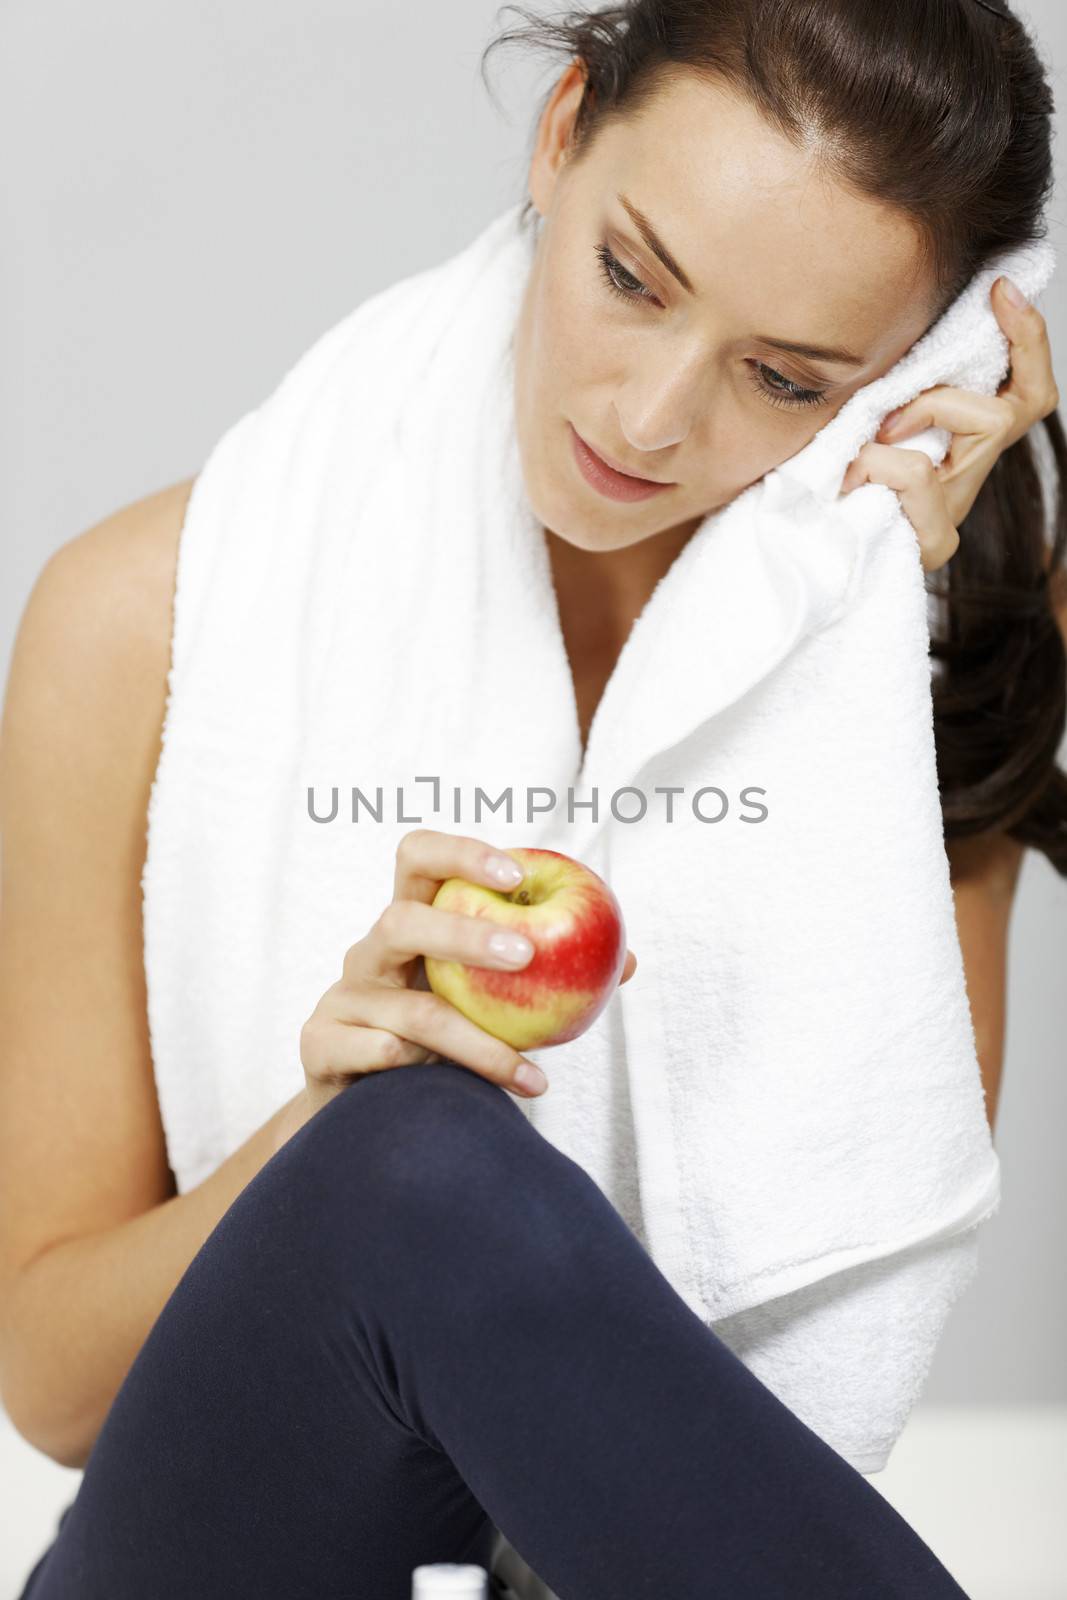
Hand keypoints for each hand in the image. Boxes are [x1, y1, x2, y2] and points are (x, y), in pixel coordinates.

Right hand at [299, 827, 637, 1117]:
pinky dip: (421, 1070)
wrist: (369, 1117)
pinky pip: (376, 1054)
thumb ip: (549, 979)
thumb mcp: (490, 1005)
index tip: (517, 873)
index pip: (419, 859)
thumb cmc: (442, 1044)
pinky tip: (455, 1090)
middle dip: (463, 933)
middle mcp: (370, 953)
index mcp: (410, 925)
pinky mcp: (321, 1046)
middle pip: (401, 919)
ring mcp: (342, 999)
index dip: (463, 853)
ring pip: (409, 1011)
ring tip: (528, 1072)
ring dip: (475, 1041)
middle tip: (525, 955)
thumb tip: (631, 963)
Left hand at [840, 275, 1058, 572]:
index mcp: (959, 446)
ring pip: (983, 423)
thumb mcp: (860, 417)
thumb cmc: (825, 479)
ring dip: (921, 414)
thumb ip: (889, 386)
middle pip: (1023, 403)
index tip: (1000, 288)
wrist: (800, 551)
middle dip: (961, 383)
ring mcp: (957, 510)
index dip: (1028, 338)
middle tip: (893, 406)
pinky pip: (921, 472)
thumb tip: (892, 326)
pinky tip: (851, 480)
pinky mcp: (937, 541)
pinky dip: (881, 464)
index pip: (1026, 389)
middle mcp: (968, 476)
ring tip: (866, 444)